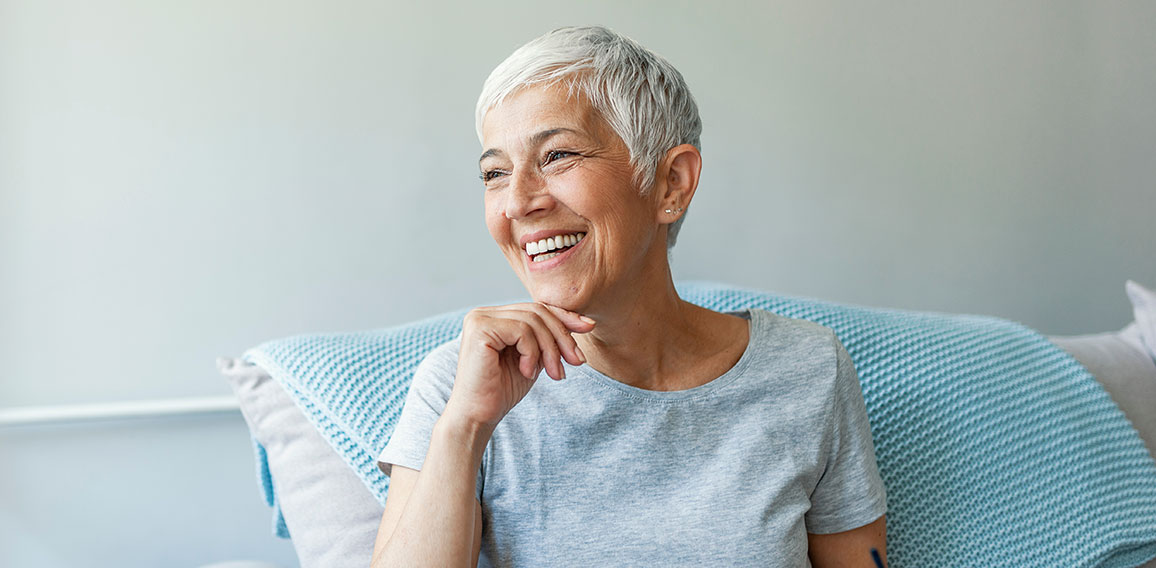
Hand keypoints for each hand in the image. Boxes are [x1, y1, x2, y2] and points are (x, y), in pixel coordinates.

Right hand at [444, 303, 594, 428]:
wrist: (478, 416)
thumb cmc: (502, 391)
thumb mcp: (534, 358)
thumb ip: (548, 338)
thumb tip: (583, 321)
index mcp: (495, 317)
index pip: (536, 307)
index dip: (564, 316)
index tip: (589, 327)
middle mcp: (484, 313)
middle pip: (537, 311)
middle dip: (562, 336)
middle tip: (576, 362)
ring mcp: (480, 319)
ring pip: (533, 320)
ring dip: (550, 349)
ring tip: (554, 374)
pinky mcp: (480, 329)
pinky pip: (521, 330)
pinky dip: (532, 352)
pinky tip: (527, 372)